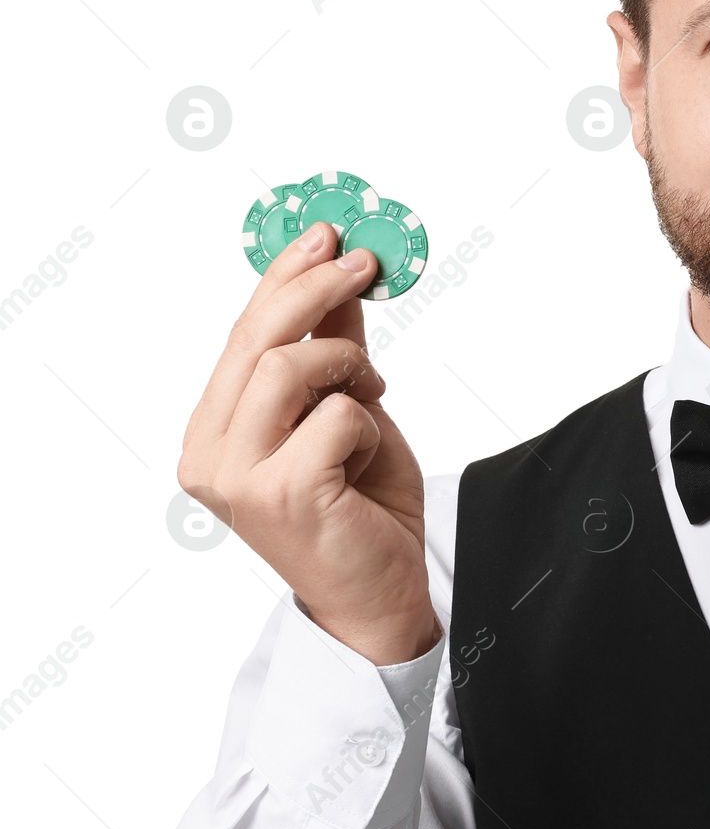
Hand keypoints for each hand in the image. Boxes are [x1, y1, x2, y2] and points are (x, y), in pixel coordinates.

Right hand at [177, 221, 438, 664]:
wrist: (381, 593)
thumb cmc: (360, 506)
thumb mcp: (349, 411)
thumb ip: (334, 351)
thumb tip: (342, 279)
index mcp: (214, 430)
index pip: (242, 336)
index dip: (282, 278)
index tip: (325, 234)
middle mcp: (209, 454)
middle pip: (257, 341)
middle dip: (315, 289)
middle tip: (364, 260)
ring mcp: (238, 478)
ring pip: (288, 368)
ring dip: (348, 367)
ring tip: (374, 394)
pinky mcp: (281, 496)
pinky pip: (335, 417)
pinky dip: (367, 423)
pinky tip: (367, 455)